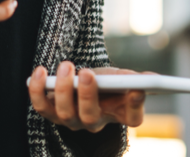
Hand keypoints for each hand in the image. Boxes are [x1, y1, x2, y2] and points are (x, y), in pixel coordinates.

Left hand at [28, 62, 145, 132]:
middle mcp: (95, 122)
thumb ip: (135, 78)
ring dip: (63, 89)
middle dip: (89, 95)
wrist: (83, 81)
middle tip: (88, 72)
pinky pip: (41, 106)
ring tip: (66, 66)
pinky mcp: (51, 112)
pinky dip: (37, 90)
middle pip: (91, 117)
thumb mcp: (122, 77)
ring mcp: (71, 120)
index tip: (137, 89)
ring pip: (65, 113)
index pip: (132, 118)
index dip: (135, 106)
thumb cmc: (106, 81)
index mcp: (119, 114)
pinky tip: (40, 71)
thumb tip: (152, 78)